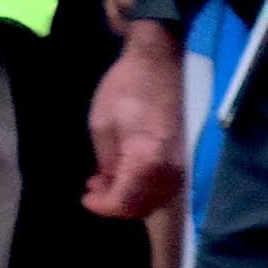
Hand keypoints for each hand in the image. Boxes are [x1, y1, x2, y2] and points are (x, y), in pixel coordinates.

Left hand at [84, 20, 187, 218]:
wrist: (160, 61)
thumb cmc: (126, 87)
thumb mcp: (102, 124)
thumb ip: (106, 162)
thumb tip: (108, 184)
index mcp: (146, 160)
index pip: (124, 202)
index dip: (102, 206)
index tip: (85, 197)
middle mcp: (169, 169)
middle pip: (142, 207)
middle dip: (114, 204)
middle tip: (93, 189)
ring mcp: (180, 163)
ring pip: (155, 199)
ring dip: (130, 198)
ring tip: (106, 181)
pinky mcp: (183, 155)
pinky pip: (165, 186)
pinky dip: (145, 188)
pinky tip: (127, 174)